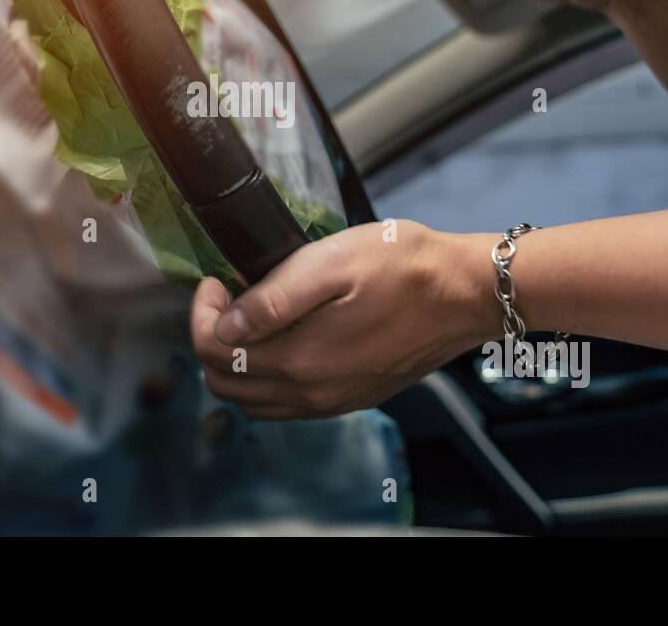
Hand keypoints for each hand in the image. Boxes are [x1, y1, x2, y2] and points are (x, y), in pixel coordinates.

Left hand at [190, 221, 497, 418]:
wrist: (466, 293)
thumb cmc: (404, 266)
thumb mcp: (332, 262)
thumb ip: (273, 299)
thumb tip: (224, 325)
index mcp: (302, 358)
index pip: (214, 352)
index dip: (201, 313)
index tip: (216, 280)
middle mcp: (312, 392)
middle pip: (226, 384)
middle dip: (211, 339)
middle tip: (227, 296)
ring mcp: (333, 401)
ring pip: (253, 401)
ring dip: (237, 363)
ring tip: (250, 317)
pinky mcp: (351, 398)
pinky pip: (287, 405)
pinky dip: (267, 379)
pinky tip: (283, 338)